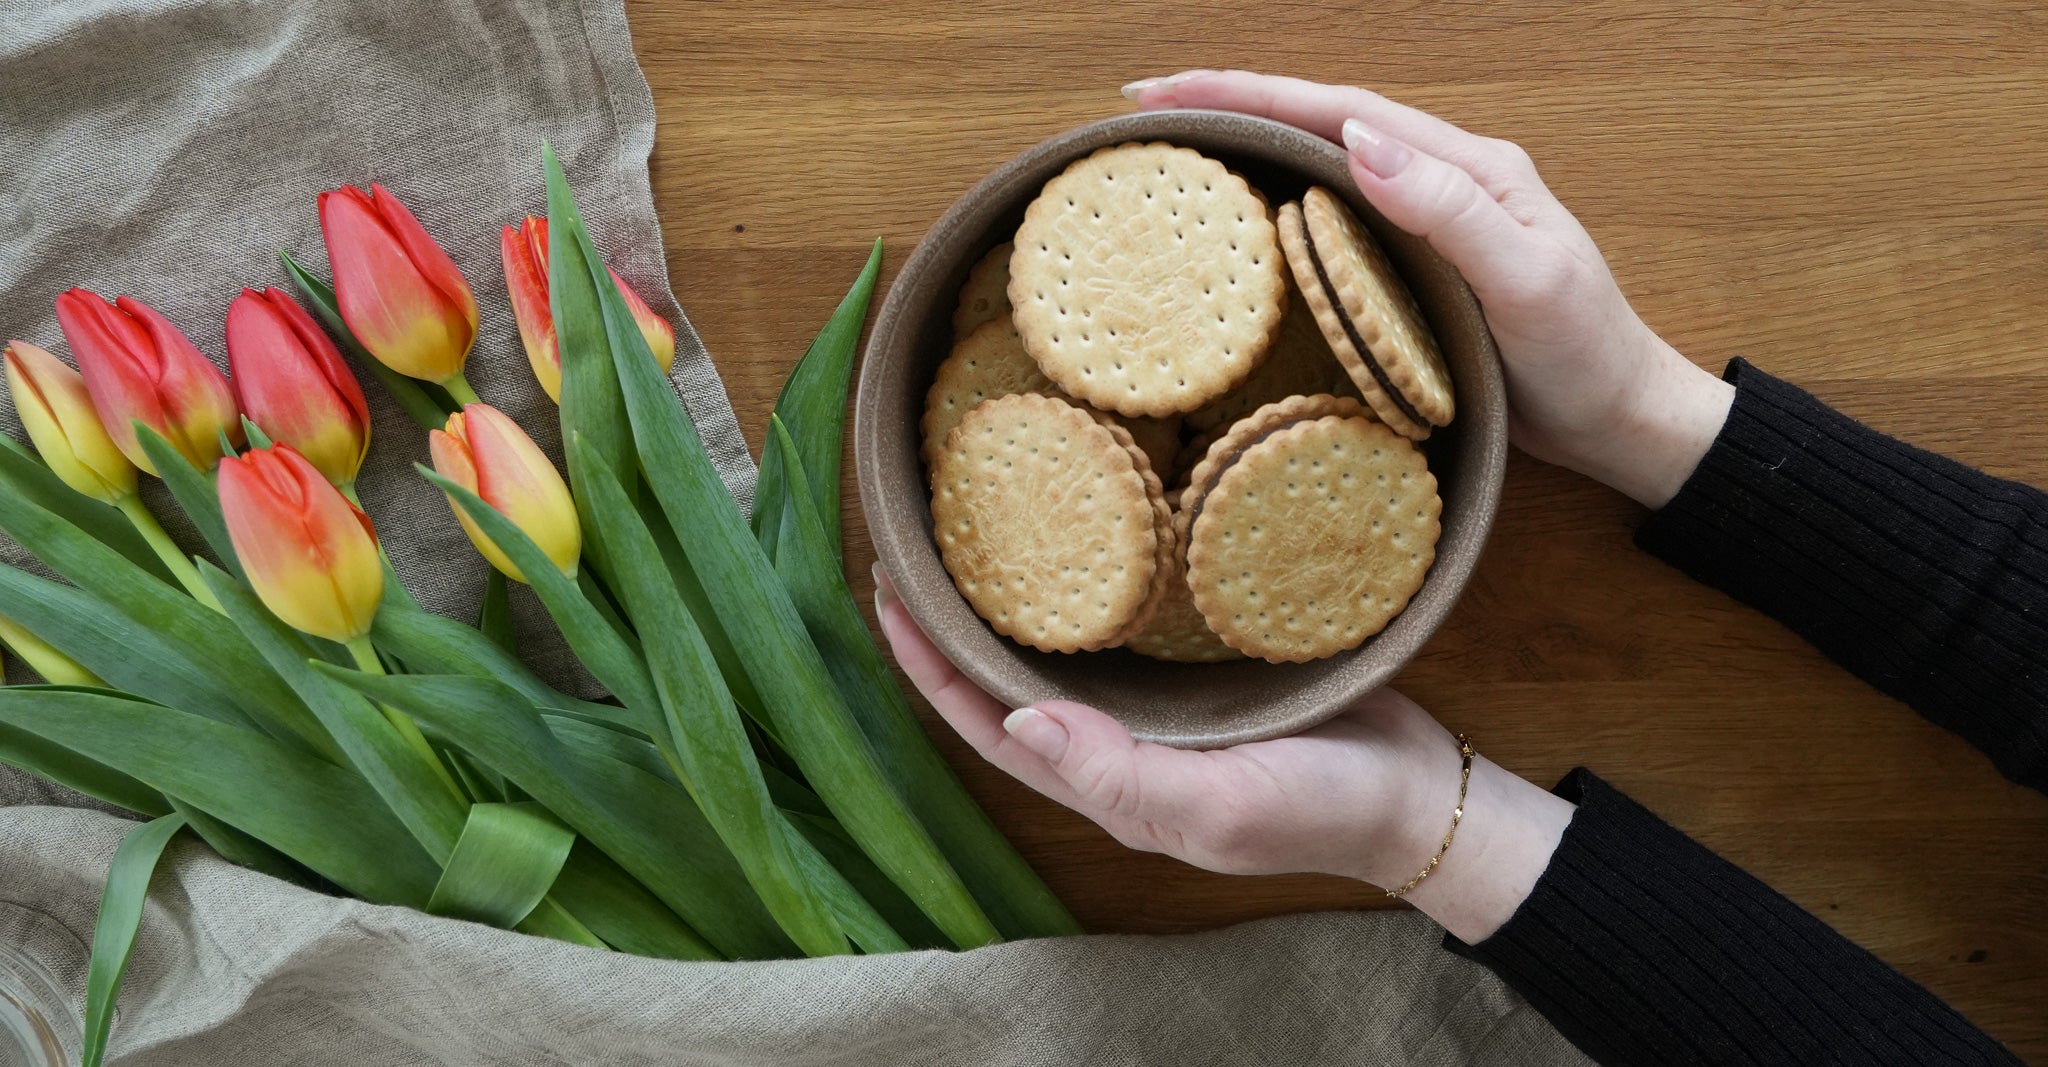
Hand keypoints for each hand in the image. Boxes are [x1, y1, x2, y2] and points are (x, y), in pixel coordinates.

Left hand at [875, 567, 1574, 942]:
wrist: (1419, 795)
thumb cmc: (1323, 808)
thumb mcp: (1222, 806)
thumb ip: (1123, 776)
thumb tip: (1021, 720)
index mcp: (1106, 782)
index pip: (990, 725)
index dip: (931, 670)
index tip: (887, 596)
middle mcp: (1117, 744)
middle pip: (1010, 682)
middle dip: (956, 623)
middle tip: (915, 544)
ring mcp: (1158, 709)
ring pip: (1061, 651)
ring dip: (1013, 601)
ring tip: (976, 530)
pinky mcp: (1201, 672)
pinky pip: (1124, 626)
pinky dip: (1091, 584)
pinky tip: (1086, 537)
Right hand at [1123, 70, 1733, 507]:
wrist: (1621, 421)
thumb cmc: (1584, 357)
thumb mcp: (1526, 283)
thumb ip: (1450, 212)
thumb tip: (1360, 144)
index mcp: (1468, 167)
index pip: (1342, 111)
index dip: (1252, 93)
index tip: (1171, 90)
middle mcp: (1442, 182)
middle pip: (1319, 124)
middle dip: (1231, 107)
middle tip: (1142, 114)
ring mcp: (1427, 227)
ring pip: (1319, 171)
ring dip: (1247, 154)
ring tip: (1170, 156)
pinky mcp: (1415, 274)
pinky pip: (1331, 228)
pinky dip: (1275, 215)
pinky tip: (1236, 233)